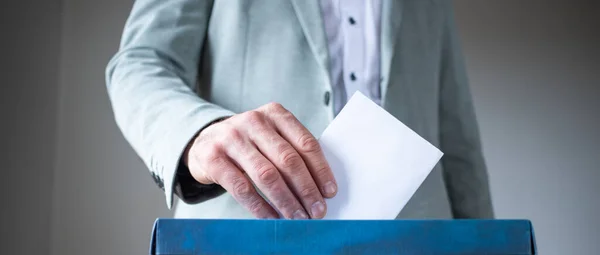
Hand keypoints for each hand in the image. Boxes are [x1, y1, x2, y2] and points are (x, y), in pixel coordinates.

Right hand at [184, 103, 336, 218]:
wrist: (204, 142)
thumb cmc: (247, 143)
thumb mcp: (269, 137)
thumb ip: (292, 152)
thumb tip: (320, 188)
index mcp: (274, 113)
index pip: (305, 143)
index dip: (320, 170)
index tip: (329, 192)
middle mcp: (253, 121)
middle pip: (288, 160)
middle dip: (306, 190)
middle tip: (318, 211)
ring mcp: (231, 138)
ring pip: (267, 175)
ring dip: (287, 201)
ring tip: (299, 219)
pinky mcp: (212, 157)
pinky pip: (242, 188)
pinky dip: (260, 207)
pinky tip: (272, 219)